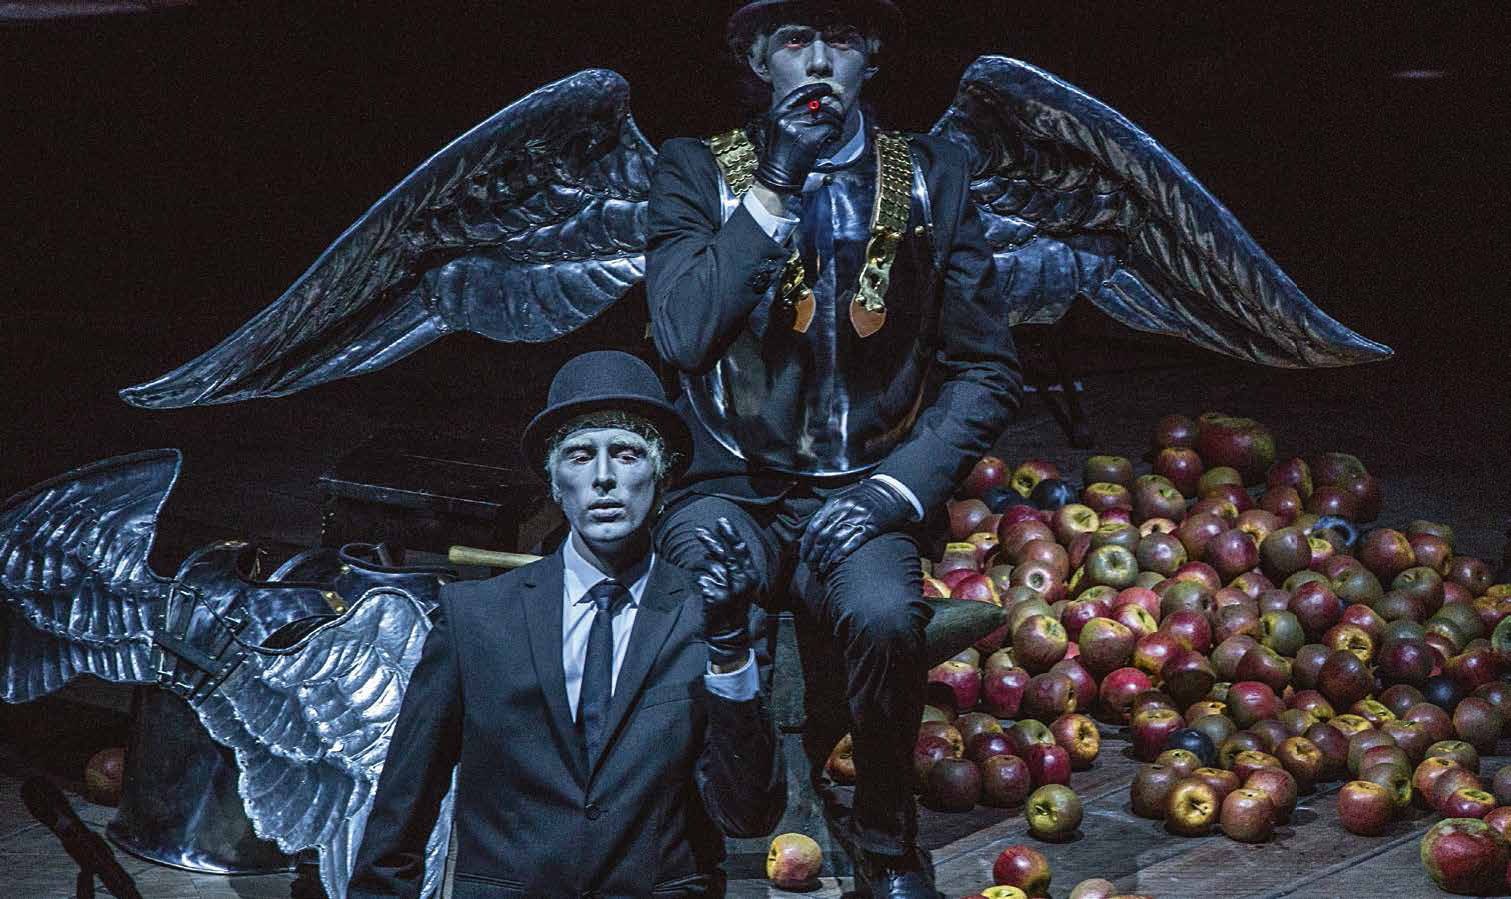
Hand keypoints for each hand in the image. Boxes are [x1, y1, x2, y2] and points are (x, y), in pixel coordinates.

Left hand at [694, 517, 758, 669]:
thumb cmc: (731, 606)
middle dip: (711, 540)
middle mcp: (743, 581)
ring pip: (712, 566)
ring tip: (698, 568)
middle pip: (725, 554)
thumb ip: (729, 566)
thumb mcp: (737, 585)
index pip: (741, 550)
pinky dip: (700, 582)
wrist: (729, 634)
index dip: (731, 534)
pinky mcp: (717, 598)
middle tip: (699, 531)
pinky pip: (703, 581)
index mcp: (751, 576)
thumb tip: (714, 547)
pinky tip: (703, 589)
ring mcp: (730, 590)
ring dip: (702, 565)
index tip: (721, 521)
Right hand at [753, 82, 842, 192]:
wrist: (776, 177)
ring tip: (836, 131)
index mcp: (778, 113)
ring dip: (836, 123)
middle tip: (838, 118)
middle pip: (817, 104)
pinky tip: (834, 138)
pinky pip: (831, 128)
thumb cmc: (778, 156)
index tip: (827, 89)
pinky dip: (836, 133)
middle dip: (831, 111)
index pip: (800, 93)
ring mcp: (798, 127)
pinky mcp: (810, 138)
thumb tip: (814, 105)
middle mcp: (787, 117)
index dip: (816, 88)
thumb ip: (790, 116)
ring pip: (827, 116)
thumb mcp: (776, 130)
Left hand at [799, 478, 913, 575]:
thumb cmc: (867, 496)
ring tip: (820, 569)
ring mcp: (857, 518)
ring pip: (834, 542)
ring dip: (825, 558)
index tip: (803, 555)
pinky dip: (841, 553)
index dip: (806, 543)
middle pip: (822, 537)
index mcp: (834, 503)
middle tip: (810, 566)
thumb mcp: (844, 498)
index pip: (814, 526)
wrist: (892, 490)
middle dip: (813, 554)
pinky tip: (834, 562)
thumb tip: (815, 531)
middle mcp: (843, 510)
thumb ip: (830, 512)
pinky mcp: (870, 526)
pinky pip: (852, 542)